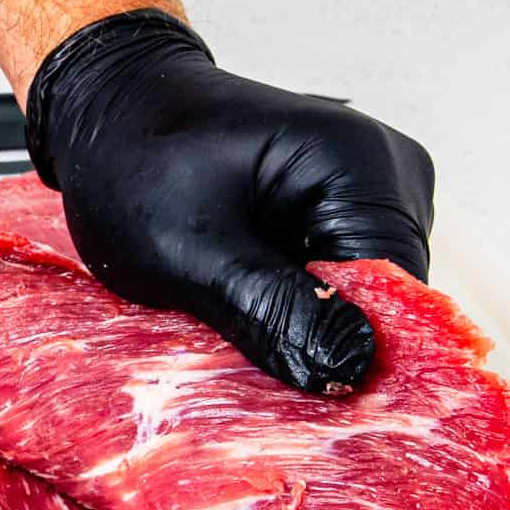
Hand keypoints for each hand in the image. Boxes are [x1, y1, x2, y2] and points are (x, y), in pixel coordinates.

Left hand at [26, 9, 434, 392]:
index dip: (357, 355)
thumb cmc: (136, 164)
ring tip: (234, 318)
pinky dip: (294, 309)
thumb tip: (351, 369)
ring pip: (360, 300)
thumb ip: (272, 310)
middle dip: (324, 343)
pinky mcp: (341, 214)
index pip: (400, 291)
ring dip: (304, 328)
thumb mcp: (191, 253)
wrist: (109, 114)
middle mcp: (388, 172)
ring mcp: (369, 193)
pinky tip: (244, 304)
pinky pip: (336, 283)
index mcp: (360, 164)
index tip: (298, 395)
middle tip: (244, 358)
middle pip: (386, 300)